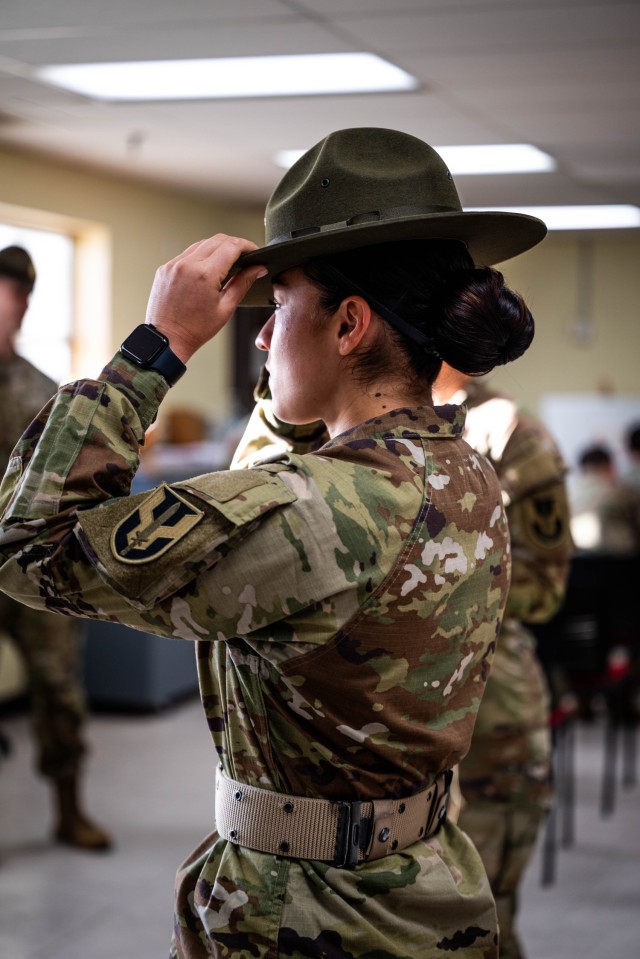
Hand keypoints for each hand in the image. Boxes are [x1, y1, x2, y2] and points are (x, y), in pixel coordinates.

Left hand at [145, 234, 266, 362]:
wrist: (167, 340)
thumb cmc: (195, 330)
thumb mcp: (226, 308)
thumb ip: (243, 283)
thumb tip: (257, 268)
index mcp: (204, 275)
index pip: (231, 246)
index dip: (247, 246)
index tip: (254, 251)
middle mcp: (187, 265)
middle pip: (217, 239)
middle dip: (234, 244)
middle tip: (245, 256)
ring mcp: (173, 265)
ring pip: (202, 243)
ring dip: (217, 248)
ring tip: (227, 263)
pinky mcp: (165, 268)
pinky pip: (187, 253)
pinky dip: (201, 256)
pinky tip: (207, 269)